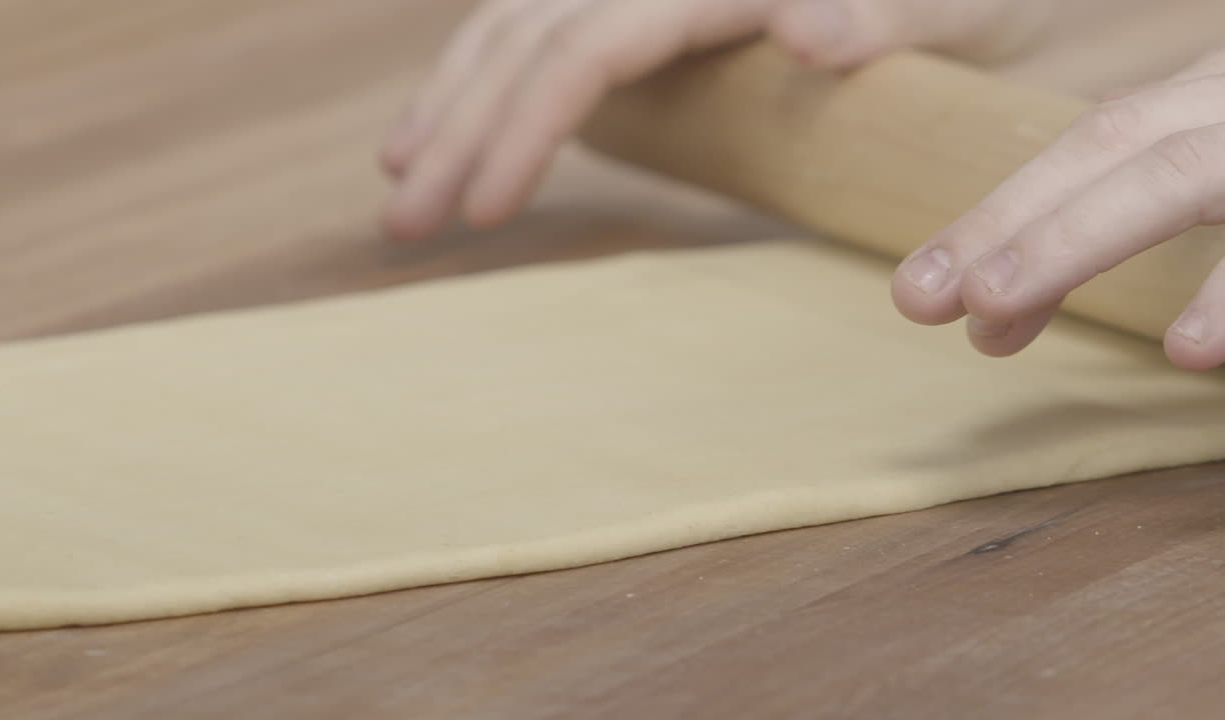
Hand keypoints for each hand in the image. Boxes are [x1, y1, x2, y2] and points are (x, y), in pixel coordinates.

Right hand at [379, 0, 1040, 240]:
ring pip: (519, 25)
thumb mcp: (961, 4)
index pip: (587, 46)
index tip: (478, 213)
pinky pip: (548, 27)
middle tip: (402, 227)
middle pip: (530, 37)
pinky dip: (490, 74)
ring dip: (453, 102)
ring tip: (398, 177)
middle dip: (458, 132)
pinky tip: (453, 114)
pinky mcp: (659, 2)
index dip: (524, 128)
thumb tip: (813, 35)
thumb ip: (886, 10)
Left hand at [892, 47, 1224, 370]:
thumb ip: (1082, 255)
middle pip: (1112, 144)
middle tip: (922, 297)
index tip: (919, 289)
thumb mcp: (1182, 193)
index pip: (1083, 146)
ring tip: (992, 305)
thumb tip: (986, 328)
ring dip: (1077, 239)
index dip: (996, 216)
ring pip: (1183, 173)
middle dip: (1010, 223)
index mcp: (1195, 103)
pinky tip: (1190, 349)